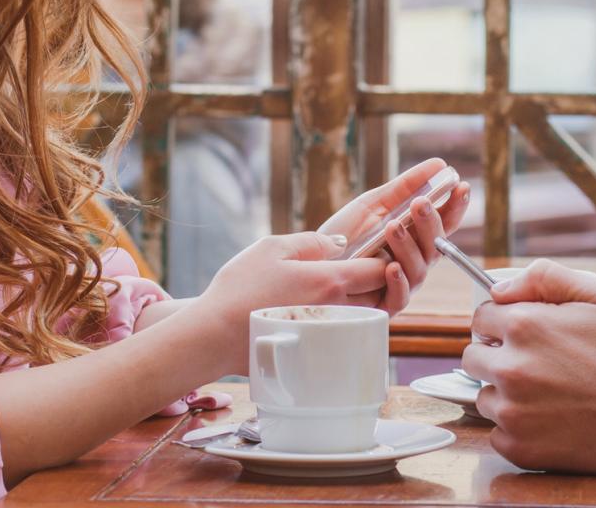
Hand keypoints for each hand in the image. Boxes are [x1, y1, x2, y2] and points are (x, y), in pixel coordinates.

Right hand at [191, 232, 386, 373]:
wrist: (213, 337)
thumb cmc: (238, 290)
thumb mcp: (272, 249)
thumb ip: (312, 242)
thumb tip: (341, 243)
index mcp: (330, 281)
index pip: (380, 269)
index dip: (383, 256)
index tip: (370, 250)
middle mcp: (338, 310)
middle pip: (380, 295)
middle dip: (378, 280)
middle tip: (360, 268)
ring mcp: (330, 335)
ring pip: (367, 317)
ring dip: (365, 302)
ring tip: (341, 289)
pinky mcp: (319, 353)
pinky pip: (349, 335)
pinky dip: (349, 323)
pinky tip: (326, 312)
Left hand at [320, 158, 471, 313]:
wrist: (314, 261)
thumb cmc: (348, 233)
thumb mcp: (375, 204)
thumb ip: (406, 186)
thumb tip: (439, 164)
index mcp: (418, 236)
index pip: (446, 222)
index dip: (456, 206)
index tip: (460, 187)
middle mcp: (416, 260)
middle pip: (437, 245)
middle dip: (431, 223)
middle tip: (420, 203)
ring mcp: (403, 283)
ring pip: (419, 268)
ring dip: (409, 246)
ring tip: (392, 227)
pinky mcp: (385, 304)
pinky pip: (399, 297)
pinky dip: (397, 281)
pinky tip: (391, 267)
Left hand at [462, 260, 595, 473]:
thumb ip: (546, 278)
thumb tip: (501, 287)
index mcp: (523, 325)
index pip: (482, 318)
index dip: (502, 323)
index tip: (522, 333)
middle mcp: (509, 368)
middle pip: (474, 358)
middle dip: (497, 356)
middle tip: (535, 364)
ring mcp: (512, 412)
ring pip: (485, 396)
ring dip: (506, 393)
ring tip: (547, 393)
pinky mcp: (520, 447)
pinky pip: (498, 433)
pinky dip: (516, 427)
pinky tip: (549, 419)